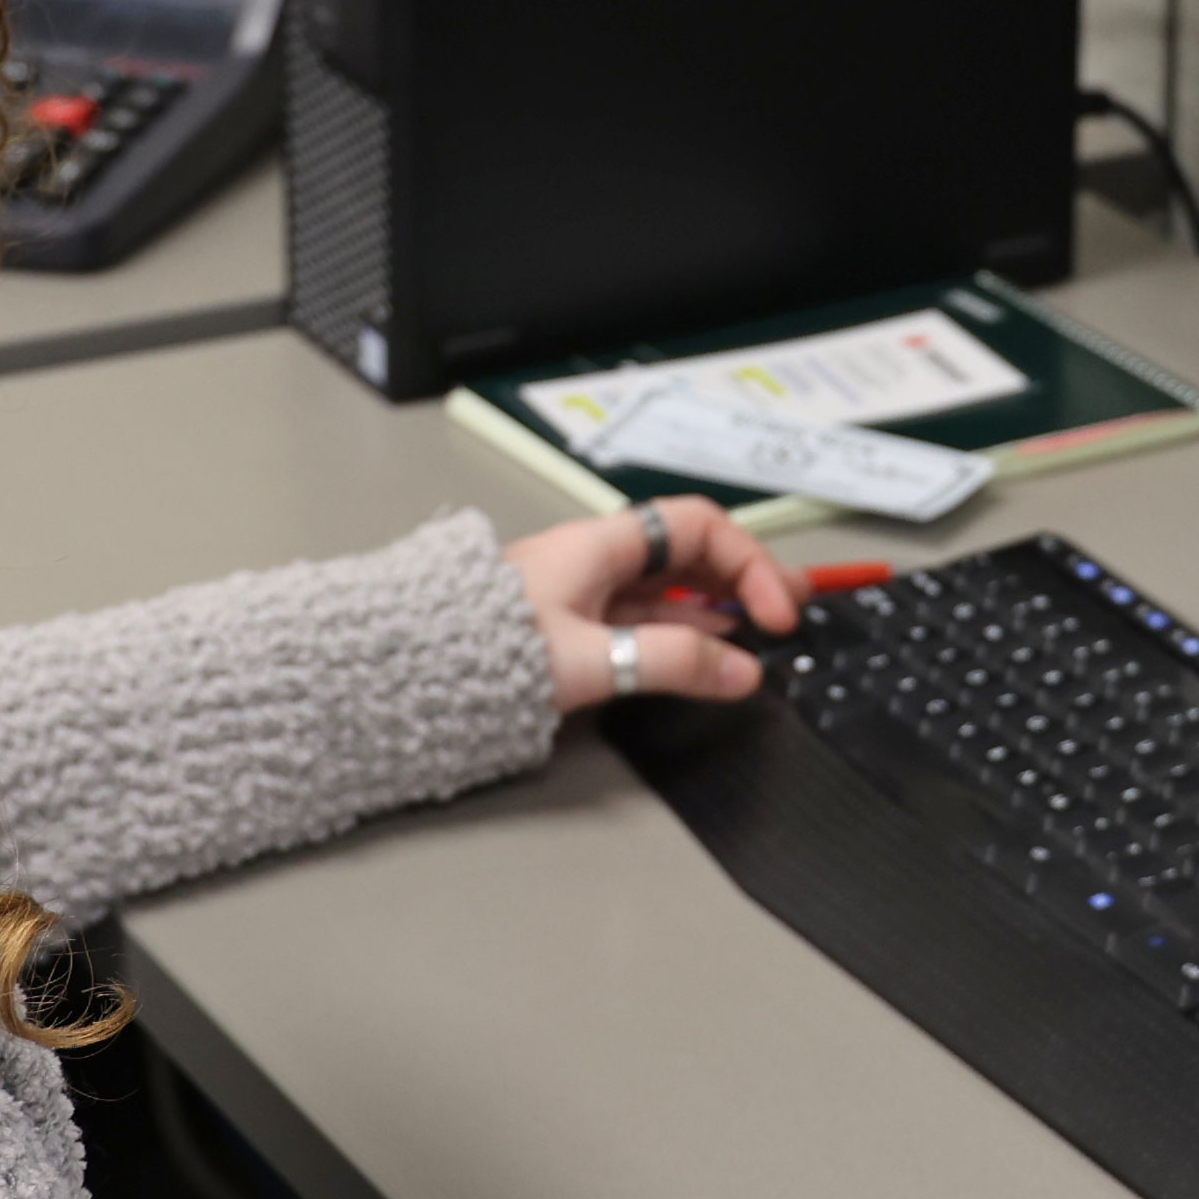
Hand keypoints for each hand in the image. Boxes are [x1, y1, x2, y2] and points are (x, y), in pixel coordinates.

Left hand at [506, 500, 800, 709]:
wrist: (410, 669)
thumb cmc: (484, 649)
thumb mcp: (591, 659)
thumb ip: (671, 663)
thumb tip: (739, 671)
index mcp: (602, 547)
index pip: (698, 528)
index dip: (747, 561)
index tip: (772, 609)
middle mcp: (597, 562)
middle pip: (691, 557)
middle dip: (744, 581)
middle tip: (787, 614)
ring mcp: (586, 597)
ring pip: (670, 593)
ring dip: (717, 613)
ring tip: (757, 639)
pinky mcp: (573, 631)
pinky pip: (645, 622)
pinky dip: (683, 636)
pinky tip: (704, 656)